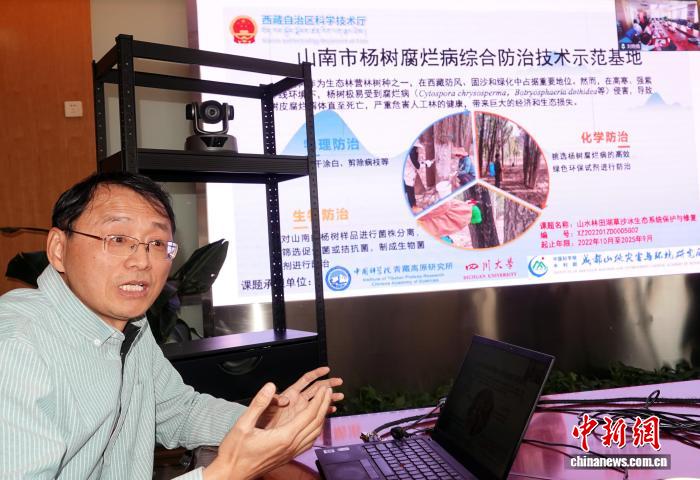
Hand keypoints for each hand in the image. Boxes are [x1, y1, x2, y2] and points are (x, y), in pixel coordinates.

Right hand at [203, 382, 330, 479]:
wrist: (232, 474)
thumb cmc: (235, 452)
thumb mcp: (243, 424)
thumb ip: (258, 404)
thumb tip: (271, 386)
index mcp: (284, 437)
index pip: (309, 415)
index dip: (319, 401)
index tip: (325, 389)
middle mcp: (291, 446)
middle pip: (315, 423)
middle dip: (324, 406)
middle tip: (329, 392)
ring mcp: (290, 453)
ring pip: (314, 434)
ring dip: (322, 417)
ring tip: (324, 405)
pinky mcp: (288, 457)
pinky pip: (308, 442)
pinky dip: (315, 430)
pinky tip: (313, 426)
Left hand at [257, 366, 343, 429]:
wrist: (259, 440)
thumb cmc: (259, 423)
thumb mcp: (265, 409)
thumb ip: (273, 401)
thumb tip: (284, 398)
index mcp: (290, 394)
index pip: (306, 380)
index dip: (317, 373)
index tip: (326, 369)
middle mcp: (297, 401)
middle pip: (316, 388)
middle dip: (328, 384)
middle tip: (339, 382)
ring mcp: (300, 410)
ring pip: (318, 401)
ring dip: (329, 398)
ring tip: (340, 396)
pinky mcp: (301, 420)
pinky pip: (315, 413)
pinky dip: (324, 411)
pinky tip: (331, 410)